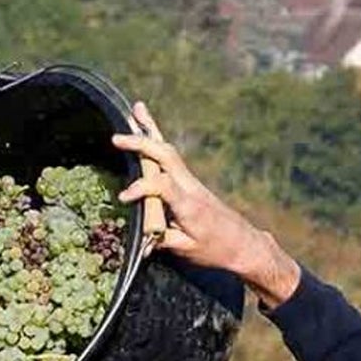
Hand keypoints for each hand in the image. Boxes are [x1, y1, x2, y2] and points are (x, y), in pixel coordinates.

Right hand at [113, 102, 300, 307]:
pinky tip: (147, 126)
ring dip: (151, 130)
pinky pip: (170, 157)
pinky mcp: (190, 182)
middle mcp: (190, 188)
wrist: (244, 243)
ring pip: (168, 150)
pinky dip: (157, 139)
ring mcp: (191, 182)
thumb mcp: (188, 251)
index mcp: (189, 206)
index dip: (141, 188)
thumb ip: (163, 241)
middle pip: (165, 156)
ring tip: (136, 109)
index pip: (162, 186)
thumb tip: (141, 240)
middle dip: (142, 144)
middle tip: (117, 138)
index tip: (123, 198)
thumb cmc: (216, 250)